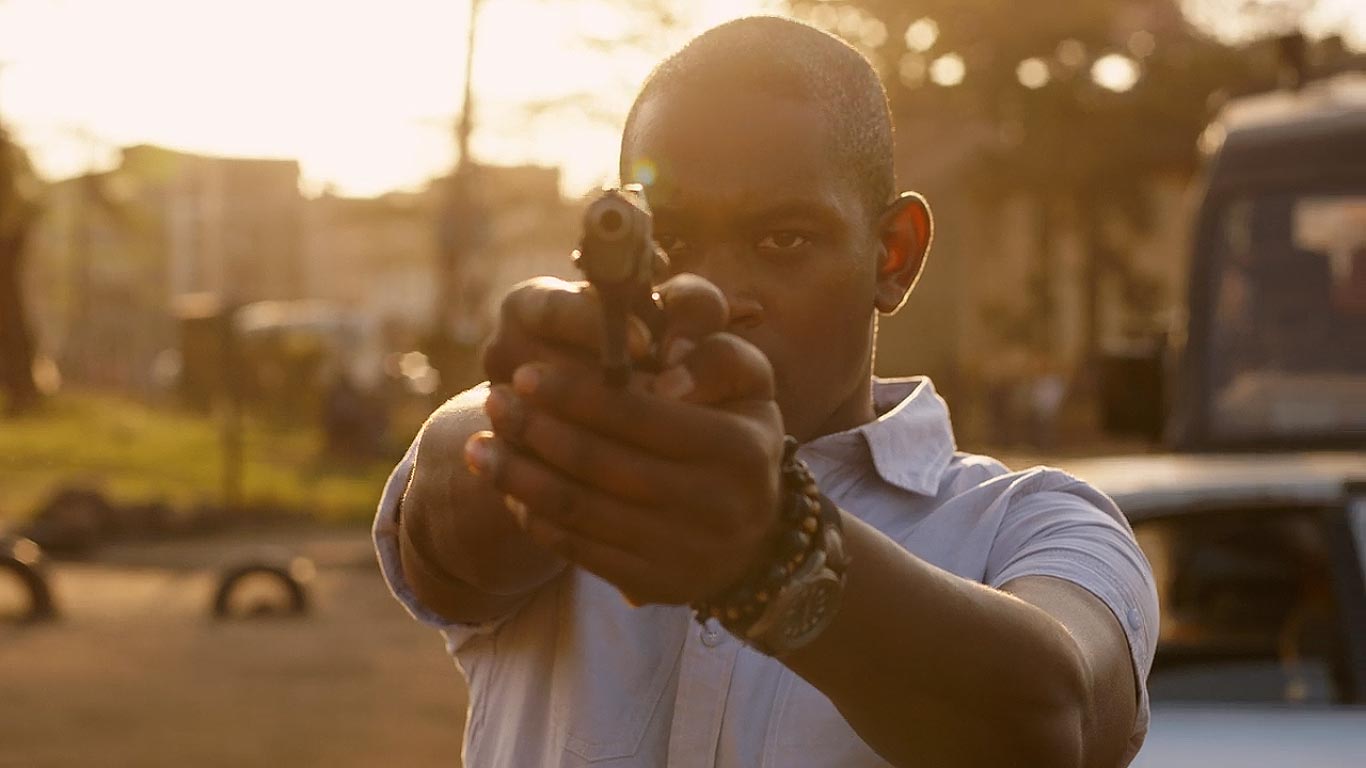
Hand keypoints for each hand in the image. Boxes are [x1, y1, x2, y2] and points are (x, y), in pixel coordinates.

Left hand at [465, 274, 784, 605]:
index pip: (637, 415)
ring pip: (581, 511)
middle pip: (600, 465)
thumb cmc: (740, 436)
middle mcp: (713, 505)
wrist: (764, 537)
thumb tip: (660, 375)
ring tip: (480, 447)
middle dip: (535, 431)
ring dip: (519, 478)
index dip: (573, 394)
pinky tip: (509, 489)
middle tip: (493, 403)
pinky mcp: (657, 585)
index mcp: (736, 447)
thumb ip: (712, 357)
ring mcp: (684, 551)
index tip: (525, 374)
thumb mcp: (749, 384)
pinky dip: (537, 519)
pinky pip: (582, 550)